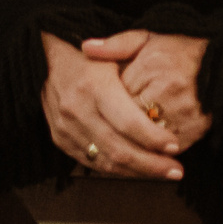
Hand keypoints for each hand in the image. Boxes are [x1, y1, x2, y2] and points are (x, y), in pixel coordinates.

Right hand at [40, 33, 182, 179]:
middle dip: (151, 164)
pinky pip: (93, 164)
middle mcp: (77, 109)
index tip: (174, 145)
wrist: (46, 62)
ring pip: (106, 162)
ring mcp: (66, 128)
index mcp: (94, 86)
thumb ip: (136, 65)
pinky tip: (137, 170)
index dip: (153, 138)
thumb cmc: (88, 57)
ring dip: (137, 172)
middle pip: (119, 149)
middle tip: (176, 170)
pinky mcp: (61, 140)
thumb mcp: (113, 51)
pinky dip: (118, 170)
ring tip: (163, 172)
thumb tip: (156, 86)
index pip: (128, 122)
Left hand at [83, 30, 211, 148]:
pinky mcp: (197, 126)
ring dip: (135, 146)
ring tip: (123, 147)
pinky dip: (156, 151)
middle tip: (104, 135)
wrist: (219, 57)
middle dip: (117, 131)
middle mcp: (166, 90)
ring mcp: (183, 110)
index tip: (98, 112)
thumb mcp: (145, 38)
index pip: (116, 98)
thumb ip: (115, 45)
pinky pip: (168, 148)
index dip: (106, 108)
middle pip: (130, 123)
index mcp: (149, 67)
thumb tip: (86, 48)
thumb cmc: (178, 48)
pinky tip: (147, 150)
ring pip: (148, 140)